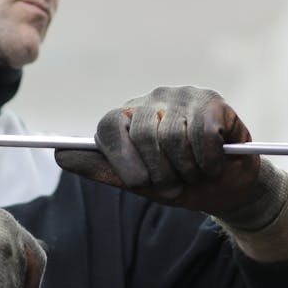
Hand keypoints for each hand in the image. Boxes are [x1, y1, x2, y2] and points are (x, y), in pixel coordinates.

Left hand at [55, 86, 287, 231]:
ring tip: (197, 174)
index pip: (109, 126)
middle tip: (175, 186)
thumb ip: (101, 169)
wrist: (228, 190)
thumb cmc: (181, 184)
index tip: (140, 183)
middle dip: (160, 172)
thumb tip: (59, 154)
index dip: (122, 159)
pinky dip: (209, 160)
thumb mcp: (139, 184)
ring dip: (188, 170)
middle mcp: (153, 100)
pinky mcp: (213, 101)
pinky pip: (203, 134)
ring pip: (174, 136)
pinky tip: (215, 164)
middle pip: (143, 134)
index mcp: (129, 117)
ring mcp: (183, 97)